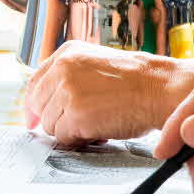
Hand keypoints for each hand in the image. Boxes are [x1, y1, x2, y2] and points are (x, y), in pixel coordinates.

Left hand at [22, 40, 193, 143]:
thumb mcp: (97, 65)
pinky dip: (79, 140)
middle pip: (40, 106)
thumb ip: (70, 78)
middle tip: (82, 122)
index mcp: (67, 53)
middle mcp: (63, 68)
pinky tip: (98, 132)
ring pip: (50, 125)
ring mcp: (67, 91)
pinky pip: (63, 138)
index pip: (35, 82)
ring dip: (70, 130)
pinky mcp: (75, 114)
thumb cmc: (136, 82)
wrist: (159, 89)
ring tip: (96, 124)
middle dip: (57, 119)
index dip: (34, 104)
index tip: (34, 119)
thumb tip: (45, 106)